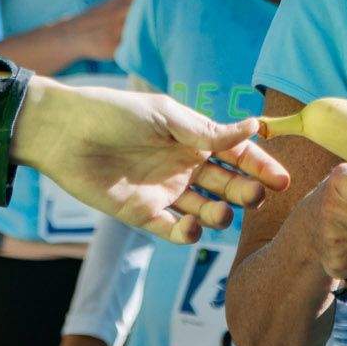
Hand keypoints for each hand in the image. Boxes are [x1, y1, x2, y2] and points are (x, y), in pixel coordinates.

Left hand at [11, 80, 290, 242]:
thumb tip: (254, 126)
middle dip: (246, 191)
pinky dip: (187, 232)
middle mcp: (184, 167)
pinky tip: (194, 226)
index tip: (283, 179)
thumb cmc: (114, 113)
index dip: (261, 166)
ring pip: (205, 210)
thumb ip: (207, 131)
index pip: (238, 154)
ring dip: (220, 213)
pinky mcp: (142, 214)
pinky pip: (172, 229)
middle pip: (227, 184)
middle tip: (256, 196)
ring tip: (222, 211)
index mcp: (193, 139)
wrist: (63, 132)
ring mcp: (165, 192)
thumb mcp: (165, 115)